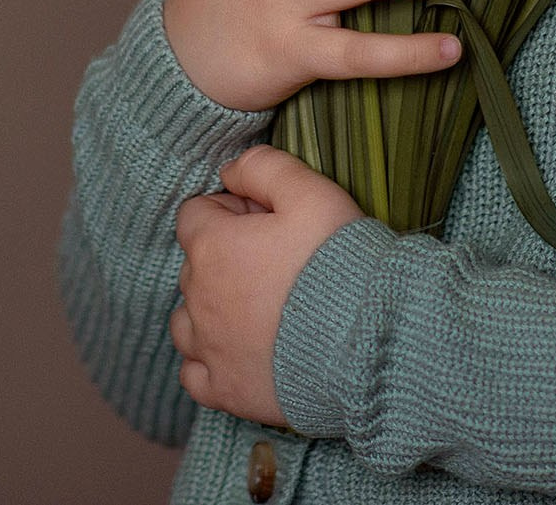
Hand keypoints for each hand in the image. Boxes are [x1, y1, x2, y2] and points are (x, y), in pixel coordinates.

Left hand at [171, 145, 364, 426]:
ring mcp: (209, 349)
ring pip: (186, 320)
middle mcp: (199, 298)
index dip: (230, 210)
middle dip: (225, 257)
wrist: (369, 338)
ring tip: (257, 307)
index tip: (266, 221)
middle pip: (193, 266)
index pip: (195, 215)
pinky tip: (239, 350)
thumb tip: (229, 169)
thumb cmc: (340, 261)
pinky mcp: (225, 390)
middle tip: (276, 261)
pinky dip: (209, 360)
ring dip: (210, 309)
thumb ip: (263, 167)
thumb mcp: (311, 191)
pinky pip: (194, 373)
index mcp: (213, 247)